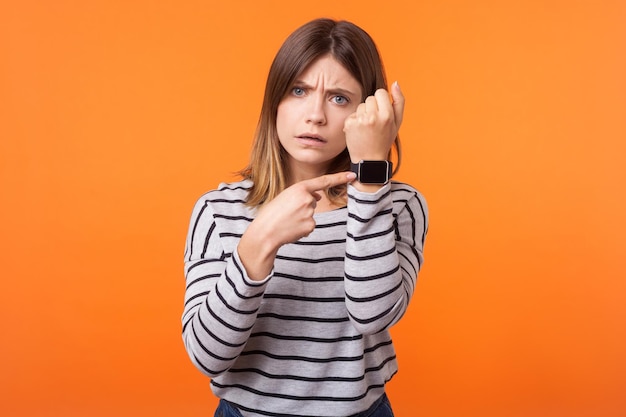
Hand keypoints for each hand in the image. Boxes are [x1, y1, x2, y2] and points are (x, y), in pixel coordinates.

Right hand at [238, 171, 355, 279]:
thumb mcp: (284, 197)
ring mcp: (310, 213)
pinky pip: (309, 225)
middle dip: (304, 206)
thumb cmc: (271, 214)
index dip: (339, 178)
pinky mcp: (310, 226)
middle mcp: (307, 199)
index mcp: (299, 188)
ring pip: (311, 213)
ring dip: (302, 217)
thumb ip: (302, 194)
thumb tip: (318, 197)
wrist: (265, 233)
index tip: (352, 175)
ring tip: (287, 220)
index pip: (323, 181)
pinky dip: (302, 227)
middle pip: (313, 201)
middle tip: (287, 212)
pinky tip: (291, 228)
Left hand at [343, 81, 404, 161]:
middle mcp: (373, 116)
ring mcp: (360, 121)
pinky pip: (352, 114)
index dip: (381, 101)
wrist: (369, 160)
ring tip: (367, 128)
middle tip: (374, 124)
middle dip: (372, 108)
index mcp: (387, 115)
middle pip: (370, 98)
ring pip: (360, 106)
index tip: (381, 113)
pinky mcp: (349, 124)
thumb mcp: (397, 122)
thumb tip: (395, 83)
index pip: (380, 92)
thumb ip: (399, 102)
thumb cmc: (384, 140)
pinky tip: (358, 132)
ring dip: (363, 114)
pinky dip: (354, 122)